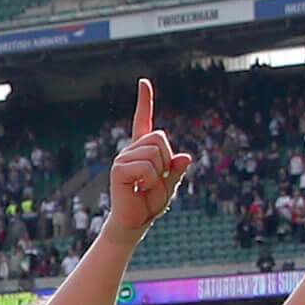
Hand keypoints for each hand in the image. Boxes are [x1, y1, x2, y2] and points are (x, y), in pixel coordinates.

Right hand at [104, 78, 186, 236]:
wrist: (134, 223)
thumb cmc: (150, 203)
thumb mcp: (170, 184)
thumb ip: (177, 169)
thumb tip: (185, 156)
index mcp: (142, 150)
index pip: (143, 120)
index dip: (144, 101)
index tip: (143, 82)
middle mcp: (131, 150)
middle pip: (160, 137)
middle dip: (167, 159)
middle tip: (157, 179)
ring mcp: (123, 158)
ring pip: (156, 153)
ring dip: (159, 174)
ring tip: (146, 186)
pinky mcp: (119, 170)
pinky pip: (146, 168)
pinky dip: (150, 181)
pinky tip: (139, 189)